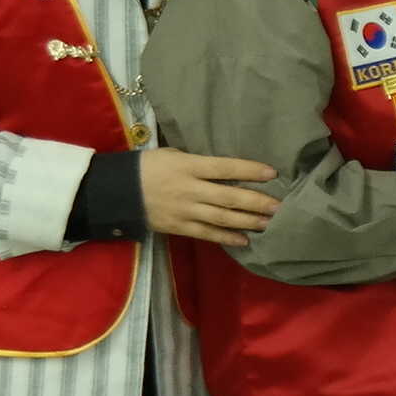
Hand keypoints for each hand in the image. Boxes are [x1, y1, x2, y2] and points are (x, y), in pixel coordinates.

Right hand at [140, 148, 278, 243]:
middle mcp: (189, 189)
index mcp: (188, 166)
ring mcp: (184, 210)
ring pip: (221, 218)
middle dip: (256, 202)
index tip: (272, 173)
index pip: (224, 168)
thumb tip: (227, 169)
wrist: (116, 191)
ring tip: (269, 223)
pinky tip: (245, 240)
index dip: (249, 170)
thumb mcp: (173, 155)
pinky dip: (226, 238)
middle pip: (228, 197)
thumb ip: (199, 162)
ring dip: (247, 221)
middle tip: (279, 206)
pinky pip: (206, 234)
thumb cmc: (147, 166)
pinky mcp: (179, 227)